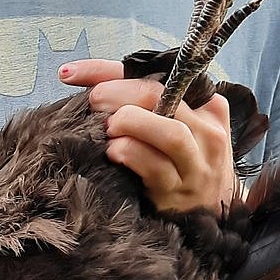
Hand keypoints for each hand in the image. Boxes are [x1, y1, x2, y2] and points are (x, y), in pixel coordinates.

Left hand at [59, 59, 238, 213]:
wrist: (209, 209)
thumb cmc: (180, 161)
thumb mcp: (171, 126)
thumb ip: (139, 104)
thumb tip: (87, 85)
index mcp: (204, 103)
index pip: (157, 73)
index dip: (109, 70)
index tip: (70, 73)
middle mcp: (205, 129)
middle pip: (163, 96)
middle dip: (119, 93)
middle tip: (93, 101)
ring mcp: (195, 162)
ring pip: (169, 132)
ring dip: (130, 123)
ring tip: (107, 128)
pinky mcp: (179, 189)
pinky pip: (155, 167)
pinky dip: (130, 153)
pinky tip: (113, 152)